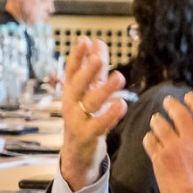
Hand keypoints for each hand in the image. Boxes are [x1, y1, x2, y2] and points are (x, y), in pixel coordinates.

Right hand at [60, 37, 126, 190]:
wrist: (77, 152)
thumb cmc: (84, 117)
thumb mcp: (89, 91)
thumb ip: (95, 69)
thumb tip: (97, 42)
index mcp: (71, 92)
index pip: (72, 71)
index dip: (77, 56)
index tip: (84, 40)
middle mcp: (71, 104)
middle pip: (78, 85)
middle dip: (88, 71)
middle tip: (98, 58)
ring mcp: (78, 120)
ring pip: (91, 103)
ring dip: (105, 90)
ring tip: (119, 76)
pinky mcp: (88, 136)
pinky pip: (99, 124)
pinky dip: (110, 114)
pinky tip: (121, 104)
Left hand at [143, 92, 192, 192]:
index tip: (188, 96)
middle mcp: (191, 139)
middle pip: (179, 113)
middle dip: (171, 104)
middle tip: (167, 102)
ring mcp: (173, 148)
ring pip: (160, 124)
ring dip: (157, 121)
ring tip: (156, 121)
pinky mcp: (159, 158)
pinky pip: (150, 141)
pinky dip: (149, 138)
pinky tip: (150, 139)